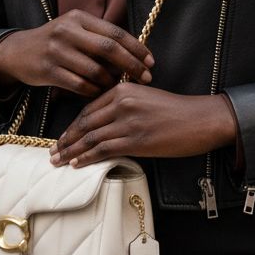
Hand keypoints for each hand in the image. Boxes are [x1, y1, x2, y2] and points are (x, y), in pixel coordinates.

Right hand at [0, 11, 153, 97]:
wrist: (17, 52)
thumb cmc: (55, 42)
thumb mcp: (74, 29)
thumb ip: (99, 37)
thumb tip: (135, 52)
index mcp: (79, 18)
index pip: (115, 32)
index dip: (136, 47)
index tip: (151, 61)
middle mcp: (68, 31)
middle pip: (109, 49)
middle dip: (131, 65)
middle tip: (146, 77)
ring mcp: (57, 51)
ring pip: (96, 70)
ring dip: (112, 81)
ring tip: (119, 86)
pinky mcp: (49, 71)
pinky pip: (80, 85)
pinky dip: (94, 90)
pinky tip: (100, 92)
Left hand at [50, 83, 237, 166]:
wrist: (200, 119)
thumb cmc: (176, 111)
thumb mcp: (145, 98)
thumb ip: (123, 106)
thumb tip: (102, 125)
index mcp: (123, 90)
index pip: (88, 109)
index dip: (72, 126)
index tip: (62, 137)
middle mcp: (122, 103)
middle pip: (85, 123)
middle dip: (66, 140)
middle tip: (53, 152)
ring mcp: (128, 122)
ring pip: (91, 138)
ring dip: (72, 152)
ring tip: (59, 161)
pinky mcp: (136, 140)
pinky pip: (104, 150)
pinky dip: (88, 158)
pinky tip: (78, 164)